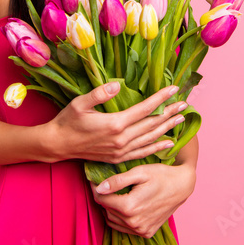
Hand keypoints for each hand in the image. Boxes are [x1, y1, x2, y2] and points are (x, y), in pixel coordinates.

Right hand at [43, 83, 186, 163]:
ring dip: (167, 128)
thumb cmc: (68, 121)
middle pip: (152, 124)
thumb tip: (118, 86)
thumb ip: (99, 94)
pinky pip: (143, 153)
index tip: (174, 89)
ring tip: (181, 118)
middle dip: (170, 113)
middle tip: (185, 103)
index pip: (144, 109)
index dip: (161, 98)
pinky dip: (157, 147)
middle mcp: (121, 139)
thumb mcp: (80, 103)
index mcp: (114, 123)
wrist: (58, 145)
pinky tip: (168, 143)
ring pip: (150, 139)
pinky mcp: (118, 158)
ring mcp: (121, 151)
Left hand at [90, 162, 196, 237]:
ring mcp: (140, 230)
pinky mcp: (146, 233)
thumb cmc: (162, 175)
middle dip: (103, 198)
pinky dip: (119, 219)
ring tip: (113, 195)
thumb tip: (99, 188)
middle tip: (104, 185)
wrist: (182, 186)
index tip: (94, 180)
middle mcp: (134, 222)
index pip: (102, 200)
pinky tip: (123, 207)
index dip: (95, 188)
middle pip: (106, 210)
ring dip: (110, 209)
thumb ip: (117, 181)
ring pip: (113, 220)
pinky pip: (124, 228)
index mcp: (130, 207)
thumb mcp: (139, 172)